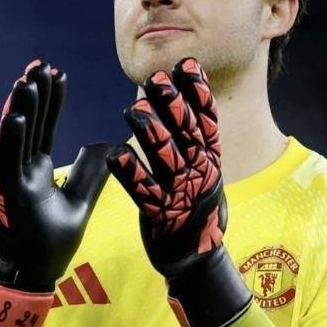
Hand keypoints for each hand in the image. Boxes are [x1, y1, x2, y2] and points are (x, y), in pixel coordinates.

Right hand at [0, 60, 109, 326]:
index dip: (50, 101)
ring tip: (28, 81)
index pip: (44, 127)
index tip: (56, 73)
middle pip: (29, 125)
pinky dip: (12, 141)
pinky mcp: (6, 197)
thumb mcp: (80, 203)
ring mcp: (11, 182)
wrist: (33, 275)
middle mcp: (21, 171)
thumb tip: (110, 147)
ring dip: (21, 110)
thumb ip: (90, 175)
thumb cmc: (52, 242)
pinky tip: (19, 118)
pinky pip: (7, 164)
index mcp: (37, 170)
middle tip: (39, 65)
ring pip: (15, 139)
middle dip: (34, 95)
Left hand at [107, 57, 251, 326]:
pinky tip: (116, 154)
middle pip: (186, 134)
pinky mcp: (161, 217)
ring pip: (165, 159)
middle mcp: (200, 175)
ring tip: (132, 108)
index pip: (207, 121)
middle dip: (172, 105)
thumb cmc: (196, 209)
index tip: (186, 66)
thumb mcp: (205, 172)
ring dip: (150, 132)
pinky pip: (144, 193)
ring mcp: (181, 196)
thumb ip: (196, 141)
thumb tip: (188, 98)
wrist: (198, 260)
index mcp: (211, 161)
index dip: (198, 93)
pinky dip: (131, 173)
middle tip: (155, 80)